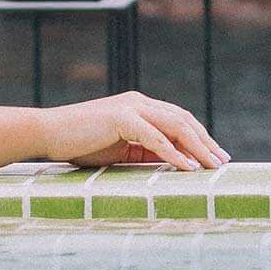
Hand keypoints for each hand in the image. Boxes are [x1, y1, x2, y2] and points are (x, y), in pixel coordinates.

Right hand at [41, 91, 230, 169]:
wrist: (47, 133)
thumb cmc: (80, 144)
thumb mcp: (120, 150)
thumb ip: (145, 152)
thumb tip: (174, 165)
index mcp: (140, 107)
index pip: (179, 120)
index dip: (200, 137)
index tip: (216, 156)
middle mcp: (140, 102)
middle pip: (183, 120)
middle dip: (206, 142)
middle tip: (223, 162)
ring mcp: (131, 107)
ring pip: (175, 125)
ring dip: (197, 147)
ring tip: (212, 166)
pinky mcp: (121, 117)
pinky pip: (155, 137)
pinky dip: (174, 152)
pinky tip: (188, 167)